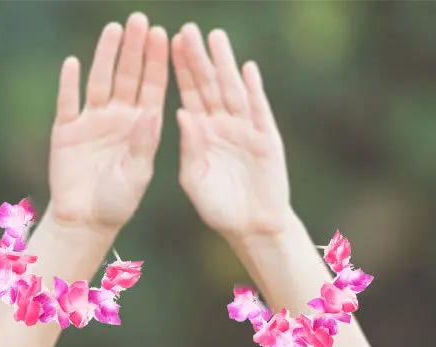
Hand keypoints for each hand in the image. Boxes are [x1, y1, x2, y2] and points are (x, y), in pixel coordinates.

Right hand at [48, 14, 167, 236]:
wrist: (85, 222)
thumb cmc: (118, 202)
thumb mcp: (137, 176)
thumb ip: (144, 145)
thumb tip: (152, 114)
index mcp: (141, 126)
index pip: (151, 87)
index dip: (156, 61)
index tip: (162, 35)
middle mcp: (118, 117)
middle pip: (127, 76)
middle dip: (133, 49)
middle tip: (139, 19)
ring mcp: (91, 120)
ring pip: (99, 81)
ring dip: (105, 56)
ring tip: (113, 29)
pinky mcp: (66, 130)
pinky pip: (68, 102)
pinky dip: (69, 84)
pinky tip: (72, 63)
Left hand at [173, 25, 292, 245]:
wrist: (251, 228)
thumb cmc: (218, 208)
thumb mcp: (195, 180)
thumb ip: (188, 148)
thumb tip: (180, 113)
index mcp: (200, 133)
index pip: (188, 94)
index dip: (180, 69)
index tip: (169, 42)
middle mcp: (222, 125)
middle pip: (208, 85)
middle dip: (199, 58)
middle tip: (188, 29)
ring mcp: (245, 128)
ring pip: (232, 90)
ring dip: (225, 64)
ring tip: (216, 37)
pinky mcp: (266, 138)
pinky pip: (258, 109)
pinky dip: (253, 89)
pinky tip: (247, 69)